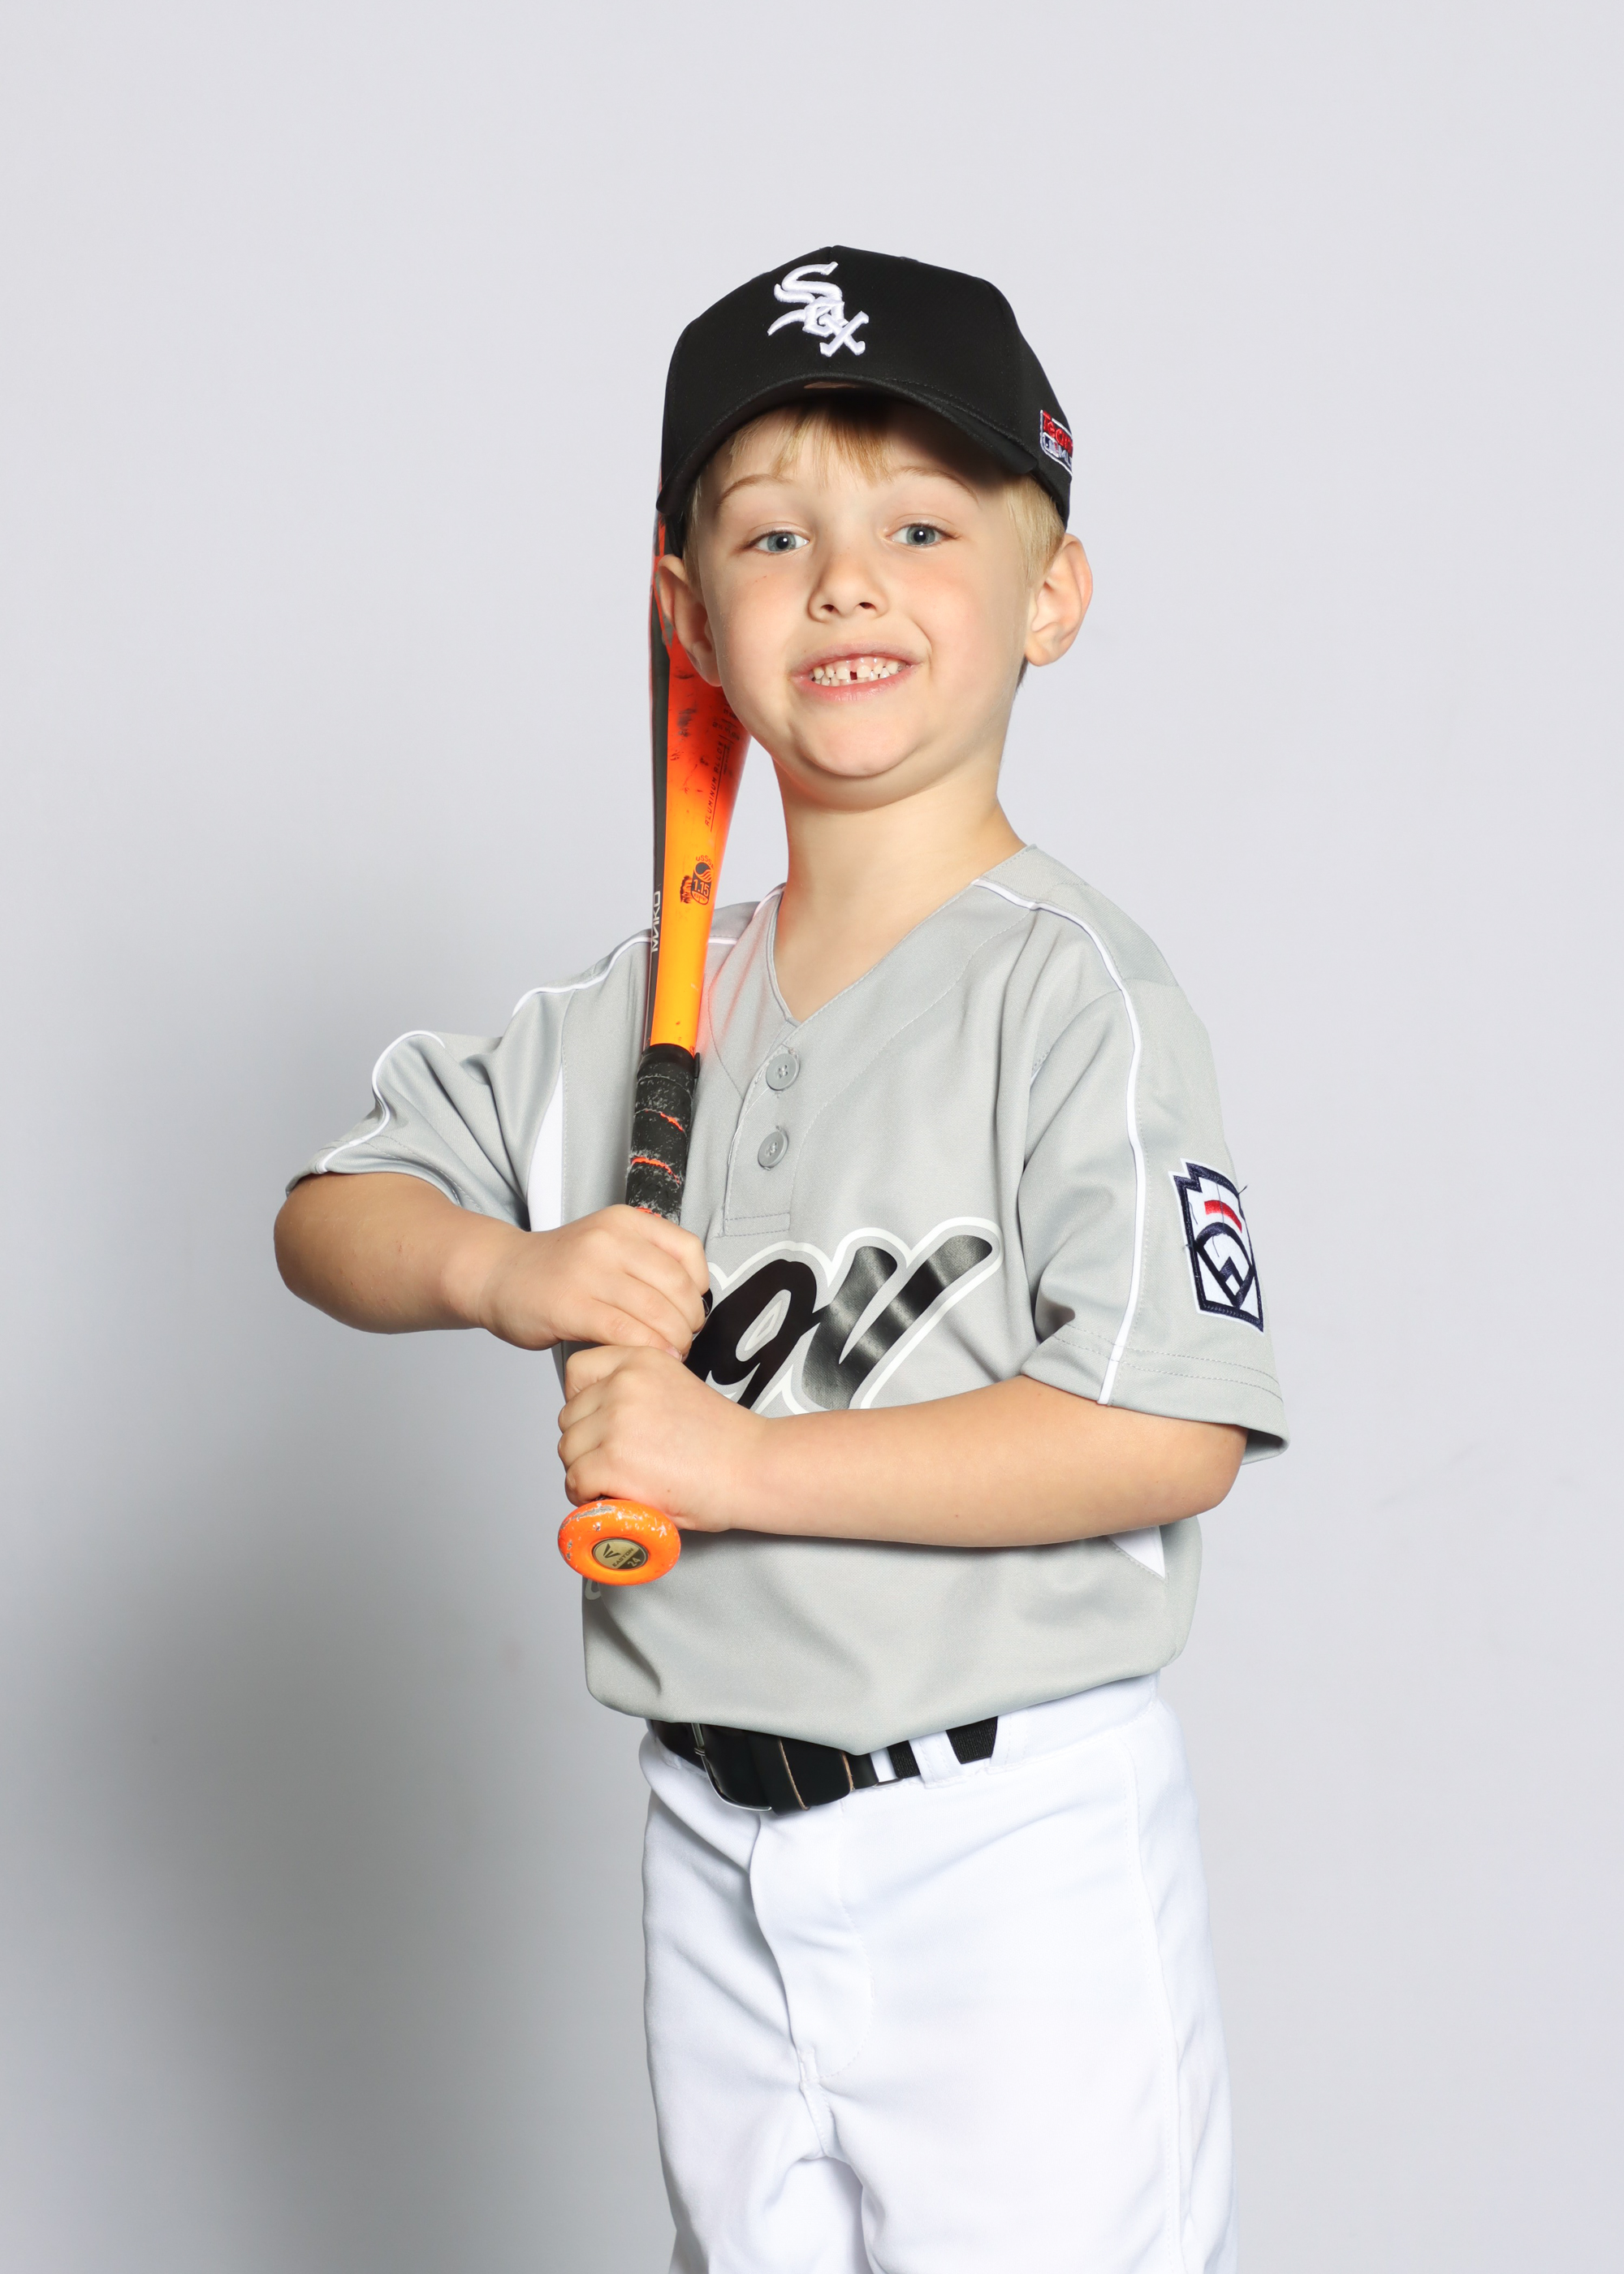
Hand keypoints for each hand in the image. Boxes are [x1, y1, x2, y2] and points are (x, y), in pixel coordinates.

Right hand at [474, 1205, 708, 1354]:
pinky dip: (647, 1348)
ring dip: (674, 1340)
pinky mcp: (571, 1305)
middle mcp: (609, 1240)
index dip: (700, 1286)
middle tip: (686, 1338)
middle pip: (677, 1285)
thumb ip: (646, 1260)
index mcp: (624, 1222)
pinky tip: (651, 1358)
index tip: (693, 1307)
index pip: (687, 1250)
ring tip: (672, 1352)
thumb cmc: (557, 1269)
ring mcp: (589, 1271)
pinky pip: (625, 1331)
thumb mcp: (606, 1244)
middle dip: (691, 1321)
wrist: (498, 1274)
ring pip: (656, 1311)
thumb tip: (693, 1299)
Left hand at [557, 1345, 766, 1530]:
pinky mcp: (612, 1462)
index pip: (577, 1372)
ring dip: (585, 1471)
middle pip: (569, 1417)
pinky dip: (587, 1496)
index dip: (582, 1403)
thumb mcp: (676, 1386)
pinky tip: (613, 1497)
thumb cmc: (723, 1440)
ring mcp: (616, 1422)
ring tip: (617, 1481)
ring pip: (568, 1451)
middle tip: (614, 1460)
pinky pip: (576, 1481)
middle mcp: (624, 1384)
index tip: (596, 1422)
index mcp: (640, 1360)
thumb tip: (599, 1415)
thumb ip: (637, 1390)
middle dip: (585, 1442)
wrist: (753, 1467)